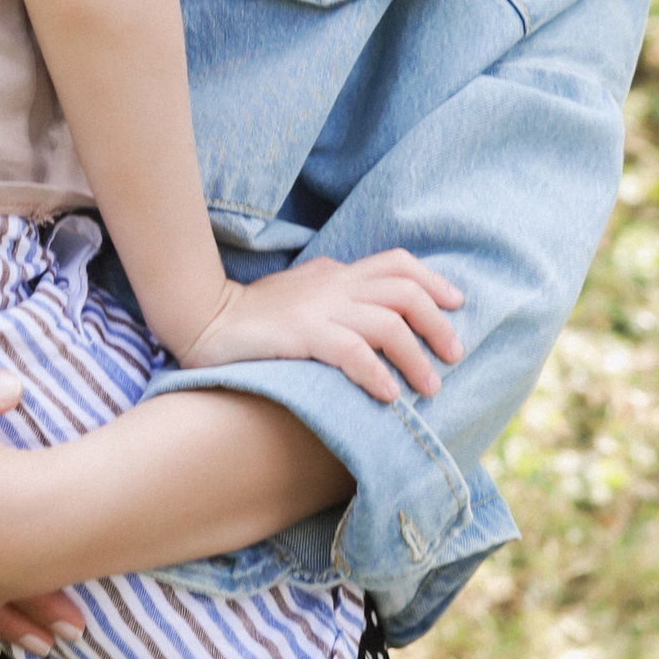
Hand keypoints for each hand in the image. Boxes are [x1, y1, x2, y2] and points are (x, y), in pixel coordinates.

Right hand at [181, 246, 464, 403]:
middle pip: (404, 292)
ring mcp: (318, 309)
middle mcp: (333, 286)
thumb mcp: (301, 292)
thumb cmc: (251, 314)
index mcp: (335, 274)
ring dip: (416, 357)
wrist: (200, 318)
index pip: (397, 263)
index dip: (433, 281)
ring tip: (430, 387)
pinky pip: (352, 351)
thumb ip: (333, 292)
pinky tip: (389, 395)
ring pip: (388, 323)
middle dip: (437, 323)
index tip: (457, 304)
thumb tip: (369, 310)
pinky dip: (377, 372)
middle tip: (454, 355)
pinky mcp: (302, 336)